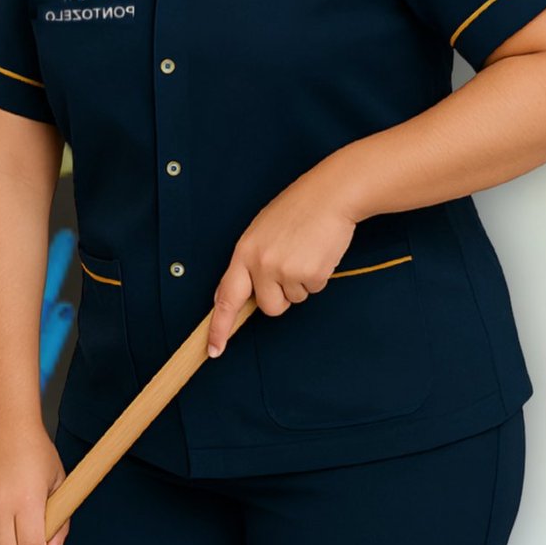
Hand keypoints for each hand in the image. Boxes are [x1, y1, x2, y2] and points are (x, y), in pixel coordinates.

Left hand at [207, 167, 363, 356]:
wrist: (331, 195)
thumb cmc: (297, 211)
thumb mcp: (260, 233)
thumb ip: (249, 264)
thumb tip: (237, 296)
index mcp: (243, 253)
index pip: (226, 298)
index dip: (219, 327)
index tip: (214, 349)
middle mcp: (261, 264)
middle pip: (268, 307)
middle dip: (281, 297)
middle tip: (290, 266)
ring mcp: (285, 270)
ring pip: (294, 300)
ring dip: (302, 282)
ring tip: (305, 251)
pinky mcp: (311, 273)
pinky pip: (314, 289)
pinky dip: (319, 275)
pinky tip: (318, 252)